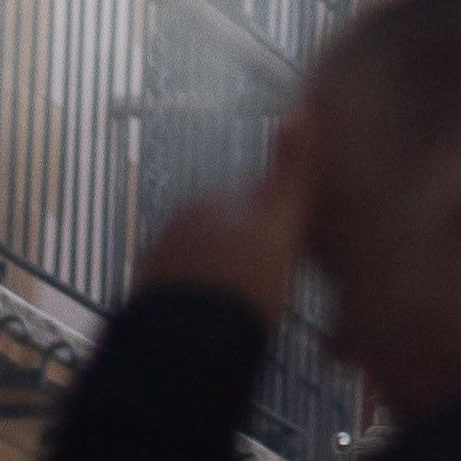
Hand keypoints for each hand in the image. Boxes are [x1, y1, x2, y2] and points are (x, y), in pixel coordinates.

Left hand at [138, 113, 310, 318]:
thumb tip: (303, 111)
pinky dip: (209, 303)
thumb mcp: (280, 227)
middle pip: (230, 229)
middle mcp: (180, 225)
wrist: (189, 348)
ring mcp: (164, 264)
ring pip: (209, 262)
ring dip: (230, 276)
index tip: (303, 239)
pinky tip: (228, 322)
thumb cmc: (241, 285)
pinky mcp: (156, 302)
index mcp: (211, 201)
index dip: (283, 218)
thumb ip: (292, 173)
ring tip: (258, 303)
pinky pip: (192, 295)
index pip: (256, 197)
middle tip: (284, 275)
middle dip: (252, 246)